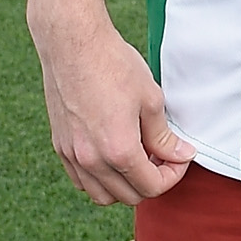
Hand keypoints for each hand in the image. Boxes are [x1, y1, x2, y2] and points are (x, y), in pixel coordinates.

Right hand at [31, 12, 195, 206]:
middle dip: (151, 181)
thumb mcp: (150, 99)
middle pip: (128, 196)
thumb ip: (164, 136)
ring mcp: (72, 156)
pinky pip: (81, 181)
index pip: (152, 187)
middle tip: (161, 155)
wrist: (73, 45)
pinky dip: (100, 179)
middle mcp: (92, 161)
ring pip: (102, 195)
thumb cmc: (114, 66)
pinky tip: (112, 154)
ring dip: (124, 185)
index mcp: (119, 151)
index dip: (173, 175)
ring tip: (137, 156)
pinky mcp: (60, 147)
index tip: (179, 156)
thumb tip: (180, 155)